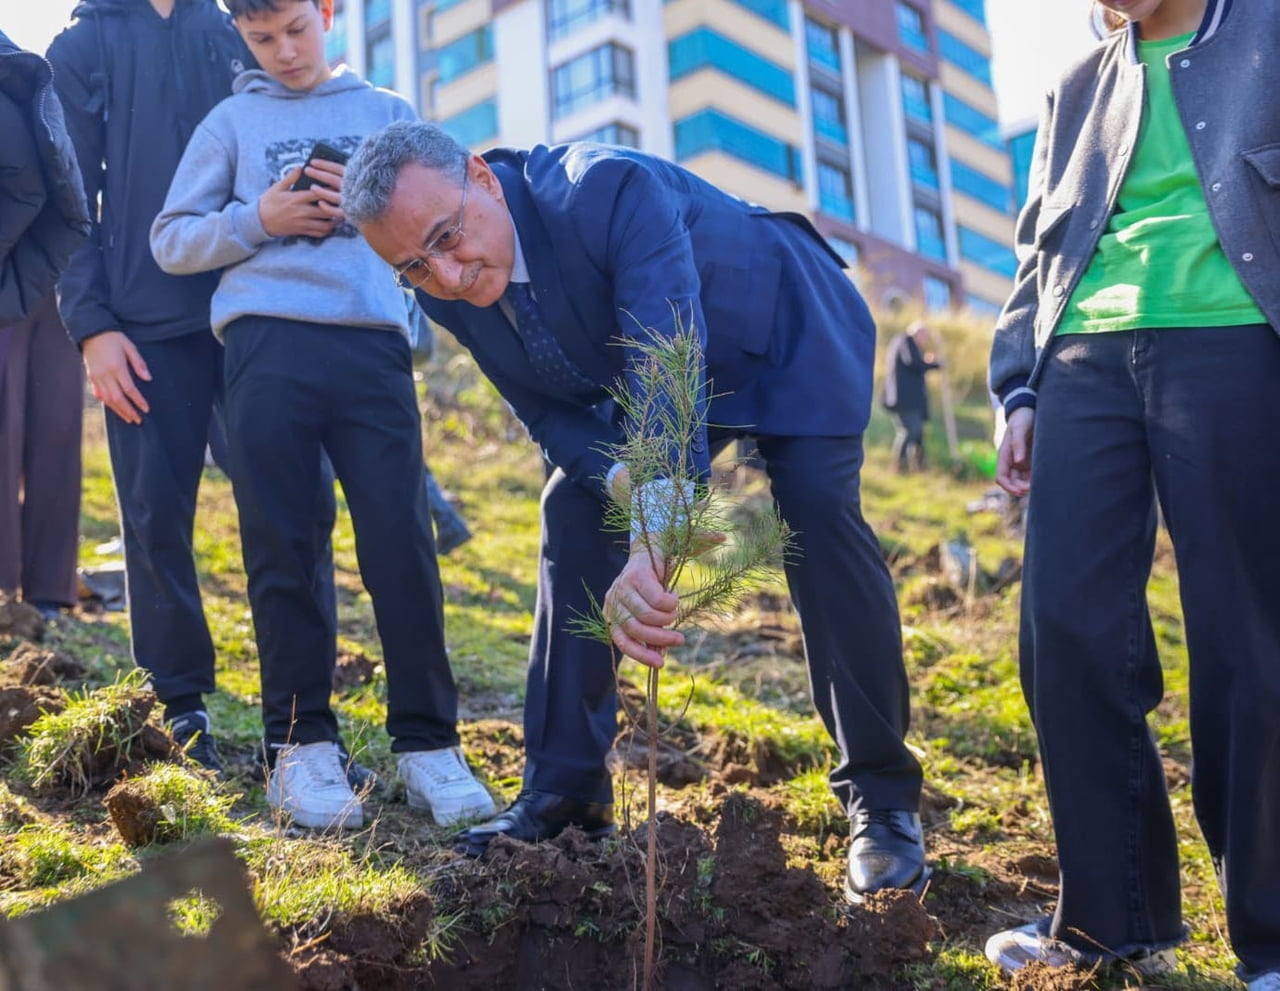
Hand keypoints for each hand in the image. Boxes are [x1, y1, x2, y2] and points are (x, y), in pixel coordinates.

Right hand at [82, 331, 150, 423]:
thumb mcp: (129, 346)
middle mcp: (105, 374)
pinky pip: (98, 394)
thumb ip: (139, 363)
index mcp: (116, 367)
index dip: (138, 401)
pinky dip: (107, 403)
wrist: (91, 332)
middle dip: (128, 411)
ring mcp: (96, 377)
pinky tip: (114, 408)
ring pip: (107, 399)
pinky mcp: (91, 377)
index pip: (129, 389)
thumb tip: (148, 378)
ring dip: (118, 410)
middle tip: (138, 420)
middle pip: (117, 398)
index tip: (146, 409)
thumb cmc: (113, 338)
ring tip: (128, 419)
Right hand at [258, 166, 343, 238]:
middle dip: (336, 207)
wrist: (259, 221)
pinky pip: (319, 233)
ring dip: (335, 220)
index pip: (317, 194)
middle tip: (344, 202)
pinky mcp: (302, 231)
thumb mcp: (277, 187)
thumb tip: (300, 168)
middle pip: (325, 210)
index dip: (330, 190)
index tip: (338, 188)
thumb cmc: (268, 202)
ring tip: (340, 214)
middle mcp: (301, 212)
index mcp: (296, 199)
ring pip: (325, 225)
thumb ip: (290, 178)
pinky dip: (328, 230)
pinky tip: (331, 224)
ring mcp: (302, 223)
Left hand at [604, 546, 683, 668]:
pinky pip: (657, 599)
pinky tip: (674, 596)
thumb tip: (660, 655)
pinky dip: (671, 603)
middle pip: (635, 629)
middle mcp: (613, 601)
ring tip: (675, 612)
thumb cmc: (654, 585)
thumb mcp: (652, 612)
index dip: (640, 654)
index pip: (622, 641)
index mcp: (613, 613)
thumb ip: (653, 632)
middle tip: (680, 640)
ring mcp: (622, 587)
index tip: (660, 664)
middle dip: (660, 638)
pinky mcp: (636, 575)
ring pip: (646, 615)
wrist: (654, 548)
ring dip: (667, 618)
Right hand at [996, 407, 1034, 496]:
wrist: (1029, 410)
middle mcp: (1011, 460)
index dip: (1009, 486)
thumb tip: (1018, 462)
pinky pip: (1030, 474)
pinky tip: (1043, 480)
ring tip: (1040, 486)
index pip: (1001, 477)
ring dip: (1027, 486)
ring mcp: (1020, 461)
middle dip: (1020, 488)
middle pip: (1011, 482)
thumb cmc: (1022, 418)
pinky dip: (1034, 480)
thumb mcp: (1019, 429)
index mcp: (1004, 455)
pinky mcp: (1030, 460)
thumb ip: (1018, 445)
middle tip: (1033, 489)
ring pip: (1021, 480)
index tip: (1020, 491)